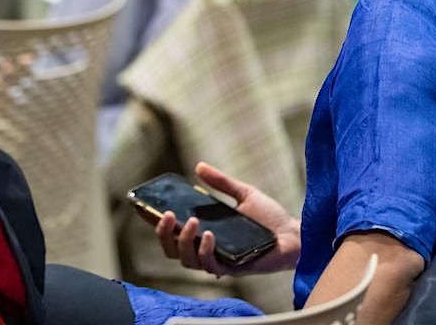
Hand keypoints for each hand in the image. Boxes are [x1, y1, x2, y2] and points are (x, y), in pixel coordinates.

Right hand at [150, 162, 300, 276]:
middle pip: (171, 249)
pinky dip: (206, 251)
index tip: (141, 206)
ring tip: (191, 222)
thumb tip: (198, 166)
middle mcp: (205, 249)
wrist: (294, 234)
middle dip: (163, 234)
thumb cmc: (270, 217)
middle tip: (167, 214)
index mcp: (203, 232)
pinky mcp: (232, 269)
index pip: (171, 231)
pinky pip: (210, 266)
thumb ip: (221, 183)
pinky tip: (209, 235)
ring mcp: (217, 260)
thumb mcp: (243, 194)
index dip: (153, 222)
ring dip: (183, 241)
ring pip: (186, 260)